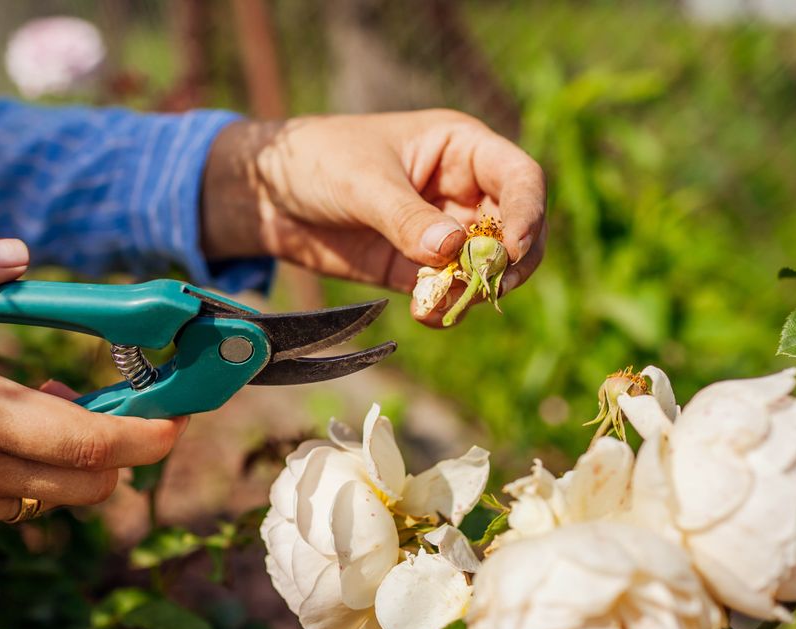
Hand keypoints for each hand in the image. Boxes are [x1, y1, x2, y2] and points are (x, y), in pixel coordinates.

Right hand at [0, 238, 185, 573]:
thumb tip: (15, 252)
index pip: (95, 441)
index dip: (154, 429)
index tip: (183, 406)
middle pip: (96, 480)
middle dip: (131, 446)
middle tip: (128, 399)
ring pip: (57, 495)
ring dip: (77, 457)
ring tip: (46, 403)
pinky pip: (12, 504)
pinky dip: (31, 472)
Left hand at [201, 110, 546, 324]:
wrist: (266, 195)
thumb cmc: (317, 161)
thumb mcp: (362, 182)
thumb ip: (406, 217)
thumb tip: (452, 249)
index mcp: (461, 148)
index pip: (519, 178)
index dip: (529, 211)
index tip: (516, 247)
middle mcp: (461, 190)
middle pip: (514, 230)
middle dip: (507, 262)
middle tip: (489, 287)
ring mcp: (441, 232)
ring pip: (484, 268)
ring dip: (473, 291)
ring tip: (440, 303)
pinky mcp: (415, 267)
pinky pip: (446, 292)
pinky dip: (443, 307)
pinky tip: (424, 313)